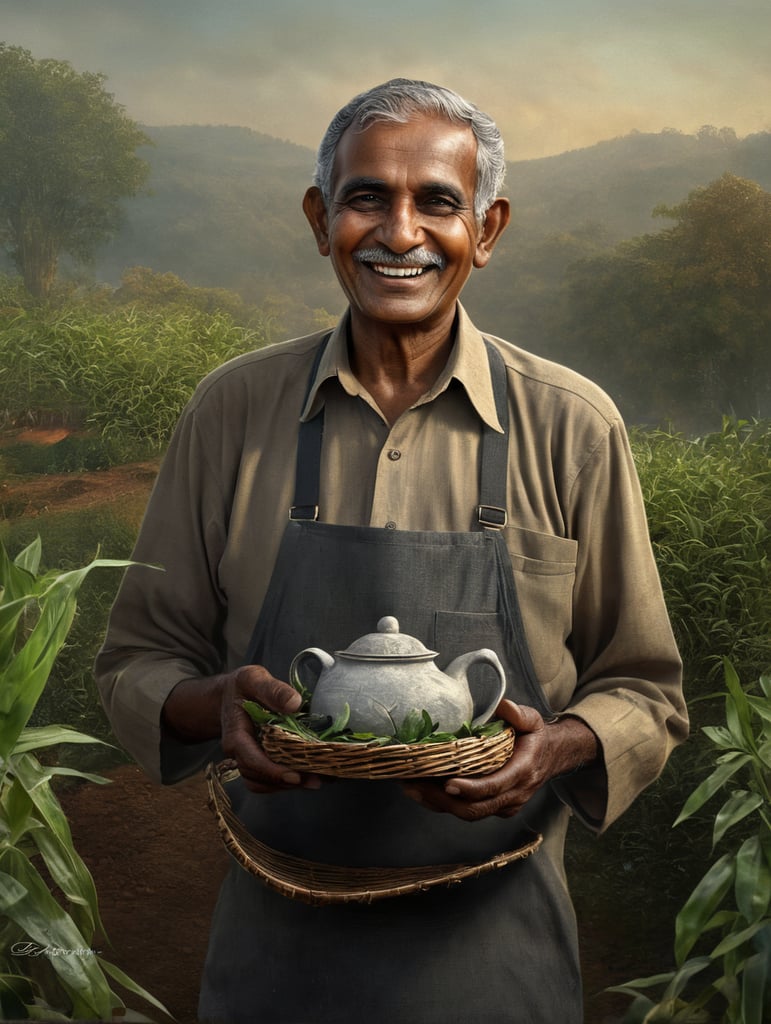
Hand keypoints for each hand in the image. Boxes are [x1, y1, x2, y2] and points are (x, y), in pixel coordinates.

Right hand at [163, 664, 321, 793]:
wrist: (230, 695)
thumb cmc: (242, 687)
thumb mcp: (254, 679)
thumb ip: (273, 689)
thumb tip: (294, 704)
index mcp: (235, 735)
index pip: (251, 760)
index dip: (273, 771)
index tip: (296, 776)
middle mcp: (238, 753)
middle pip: (259, 776)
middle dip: (287, 781)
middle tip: (317, 779)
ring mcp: (247, 759)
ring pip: (264, 783)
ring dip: (289, 785)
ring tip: (318, 780)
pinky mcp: (258, 761)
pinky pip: (268, 780)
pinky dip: (287, 781)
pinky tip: (309, 775)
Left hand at [401, 699, 596, 820]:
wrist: (551, 757)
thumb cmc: (535, 736)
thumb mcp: (533, 720)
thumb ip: (520, 714)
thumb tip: (504, 706)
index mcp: (522, 772)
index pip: (494, 787)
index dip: (471, 788)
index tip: (448, 783)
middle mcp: (513, 795)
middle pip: (475, 808)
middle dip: (442, 799)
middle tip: (415, 784)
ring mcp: (503, 805)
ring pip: (468, 813)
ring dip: (437, 803)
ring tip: (410, 786)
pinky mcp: (494, 808)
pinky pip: (467, 812)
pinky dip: (442, 804)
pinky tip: (421, 791)